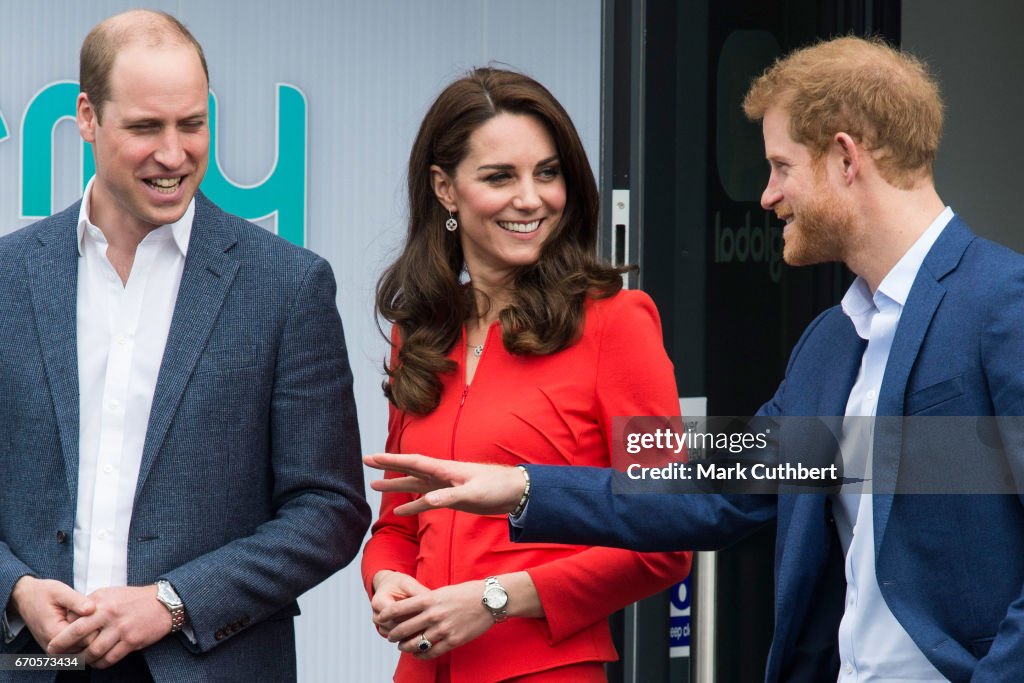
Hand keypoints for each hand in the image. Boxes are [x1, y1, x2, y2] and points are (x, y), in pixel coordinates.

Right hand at [9, 577, 95, 651]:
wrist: (26, 599)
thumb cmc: (43, 593)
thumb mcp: (60, 591)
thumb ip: (76, 601)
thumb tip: (92, 609)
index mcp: (54, 634)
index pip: (88, 639)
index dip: (97, 625)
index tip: (98, 611)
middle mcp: (54, 648)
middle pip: (87, 647)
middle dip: (95, 630)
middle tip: (93, 612)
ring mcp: (56, 652)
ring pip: (84, 649)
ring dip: (89, 634)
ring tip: (87, 616)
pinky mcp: (58, 651)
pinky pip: (78, 649)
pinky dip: (84, 637)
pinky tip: (83, 623)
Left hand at [47, 585, 171, 667]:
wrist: (164, 602)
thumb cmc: (133, 599)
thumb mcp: (109, 594)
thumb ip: (89, 605)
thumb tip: (69, 620)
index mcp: (101, 601)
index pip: (73, 619)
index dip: (61, 633)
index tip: (55, 643)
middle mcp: (109, 614)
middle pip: (77, 635)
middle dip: (63, 648)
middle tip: (55, 656)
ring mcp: (121, 628)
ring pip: (93, 651)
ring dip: (84, 660)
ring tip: (82, 661)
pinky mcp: (132, 641)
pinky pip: (110, 659)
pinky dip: (101, 664)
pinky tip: (99, 662)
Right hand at [363, 453, 525, 515]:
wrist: (514, 492)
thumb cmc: (496, 488)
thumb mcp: (473, 493)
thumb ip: (449, 497)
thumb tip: (427, 501)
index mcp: (444, 469)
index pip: (412, 462)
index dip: (391, 460)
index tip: (372, 457)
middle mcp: (441, 475)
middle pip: (408, 469)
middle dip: (388, 466)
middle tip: (366, 462)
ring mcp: (445, 486)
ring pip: (414, 485)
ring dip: (395, 486)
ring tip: (374, 486)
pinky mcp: (451, 497)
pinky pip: (426, 501)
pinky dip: (412, 505)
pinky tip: (401, 511)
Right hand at [371, 570, 428, 637]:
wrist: (388, 587)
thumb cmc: (399, 584)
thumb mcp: (408, 583)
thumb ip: (418, 591)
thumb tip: (434, 600)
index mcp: (379, 602)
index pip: (396, 615)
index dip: (412, 615)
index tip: (427, 614)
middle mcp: (377, 616)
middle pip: (397, 627)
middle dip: (414, 625)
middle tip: (431, 624)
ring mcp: (380, 626)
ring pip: (398, 636)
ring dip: (412, 633)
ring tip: (428, 628)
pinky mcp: (386, 632)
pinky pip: (398, 639)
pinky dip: (409, 637)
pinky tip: (422, 633)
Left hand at [379, 580, 493, 658]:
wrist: (489, 600)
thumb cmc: (466, 593)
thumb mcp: (443, 591)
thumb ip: (427, 600)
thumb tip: (411, 609)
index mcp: (429, 598)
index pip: (400, 608)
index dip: (387, 615)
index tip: (381, 618)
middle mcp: (433, 614)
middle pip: (404, 628)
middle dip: (394, 634)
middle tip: (390, 637)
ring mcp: (443, 629)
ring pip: (415, 643)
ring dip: (405, 647)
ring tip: (402, 647)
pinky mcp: (453, 640)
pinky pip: (431, 652)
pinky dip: (421, 655)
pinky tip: (418, 654)